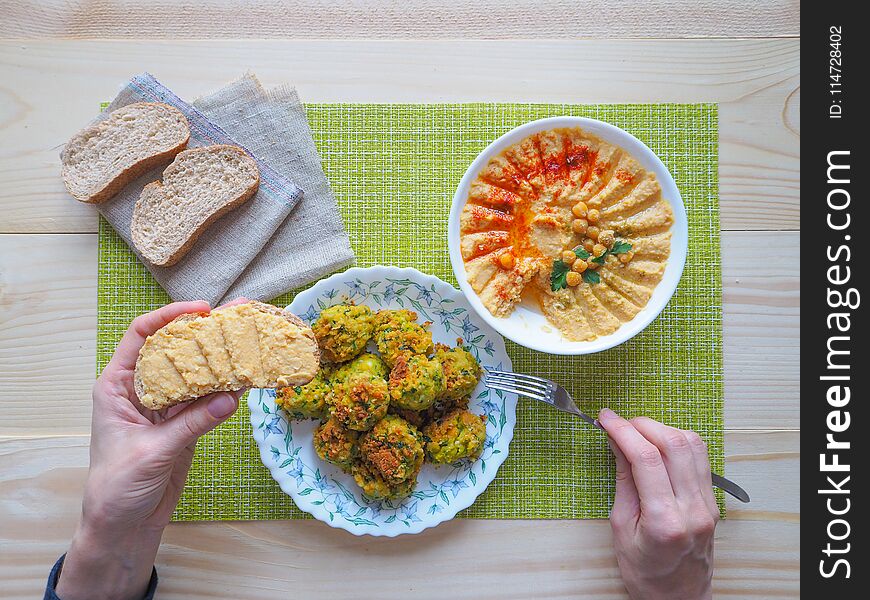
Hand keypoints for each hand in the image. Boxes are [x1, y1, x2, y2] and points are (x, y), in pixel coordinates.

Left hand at [57, 301, 245, 599]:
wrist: (123, 526)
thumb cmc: (117, 487)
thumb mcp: (153, 452)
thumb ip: (192, 424)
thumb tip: (230, 398)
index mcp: (117, 386)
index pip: (141, 337)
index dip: (168, 317)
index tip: (200, 310)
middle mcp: (141, 390)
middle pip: (174, 350)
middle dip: (203, 333)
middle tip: (235, 317)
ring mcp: (165, 406)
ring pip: (195, 374)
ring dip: (219, 361)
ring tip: (247, 344)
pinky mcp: (184, 424)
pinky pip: (207, 400)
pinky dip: (226, 391)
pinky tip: (245, 382)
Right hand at [598, 408, 718, 599]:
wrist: (678, 598)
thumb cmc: (645, 573)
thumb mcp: (620, 529)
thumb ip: (623, 482)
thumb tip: (618, 443)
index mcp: (665, 521)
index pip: (646, 459)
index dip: (624, 431)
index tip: (606, 419)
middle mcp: (693, 509)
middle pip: (674, 444)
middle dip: (643, 424)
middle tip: (619, 423)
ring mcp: (708, 504)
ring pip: (692, 445)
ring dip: (662, 428)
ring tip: (638, 431)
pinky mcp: (712, 501)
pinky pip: (700, 458)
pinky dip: (678, 442)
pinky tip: (659, 444)